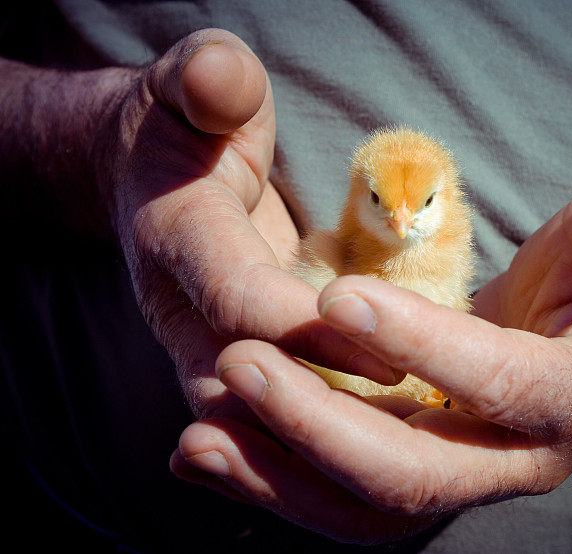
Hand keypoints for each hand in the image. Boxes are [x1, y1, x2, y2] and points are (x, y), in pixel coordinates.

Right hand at [99, 29, 395, 424]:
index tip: (395, 356)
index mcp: (175, 239)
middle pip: (244, 387)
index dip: (314, 334)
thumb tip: (221, 78)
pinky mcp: (224, 362)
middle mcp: (178, 309)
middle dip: (327, 411)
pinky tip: (385, 449)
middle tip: (418, 428)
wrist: (151, 176)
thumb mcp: (191, 87)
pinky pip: (264, 420)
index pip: (242, 301)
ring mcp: (197, 344)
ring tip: (410, 454)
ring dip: (323, 446)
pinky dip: (313, 444)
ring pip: (249, 423)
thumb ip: (205, 80)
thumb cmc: (187, 127)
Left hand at [170, 173, 571, 541]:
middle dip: (322, 424)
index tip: (336, 294)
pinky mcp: (414, 479)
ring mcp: (461, 482)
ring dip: (279, 475)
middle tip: (240, 364)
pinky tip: (208, 447)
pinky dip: (273, 482)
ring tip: (198, 434)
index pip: (498, 386)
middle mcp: (517, 464)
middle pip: (417, 474)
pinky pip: (340, 503)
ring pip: (366, 511)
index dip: (421, 345)